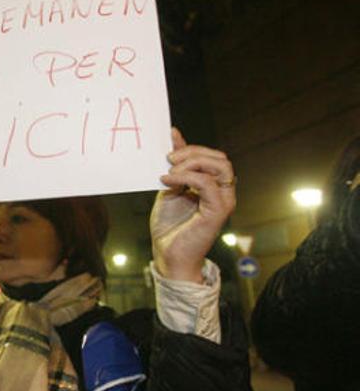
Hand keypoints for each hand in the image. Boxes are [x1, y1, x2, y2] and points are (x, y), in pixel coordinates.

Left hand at [150, 128, 235, 282]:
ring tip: (169, 172)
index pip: (212, 156)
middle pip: (219, 158)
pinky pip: (208, 184)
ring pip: (219, 166)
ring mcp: (223, 201)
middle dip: (193, 152)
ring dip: (191, 163)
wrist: (167, 254)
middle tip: (168, 159)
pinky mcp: (218, 211)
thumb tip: (174, 136)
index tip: (169, 142)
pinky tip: (168, 181)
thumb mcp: (169, 188)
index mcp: (212, 186)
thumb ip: (175, 167)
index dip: (191, 146)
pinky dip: (187, 177)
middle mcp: (222, 192)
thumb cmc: (169, 225)